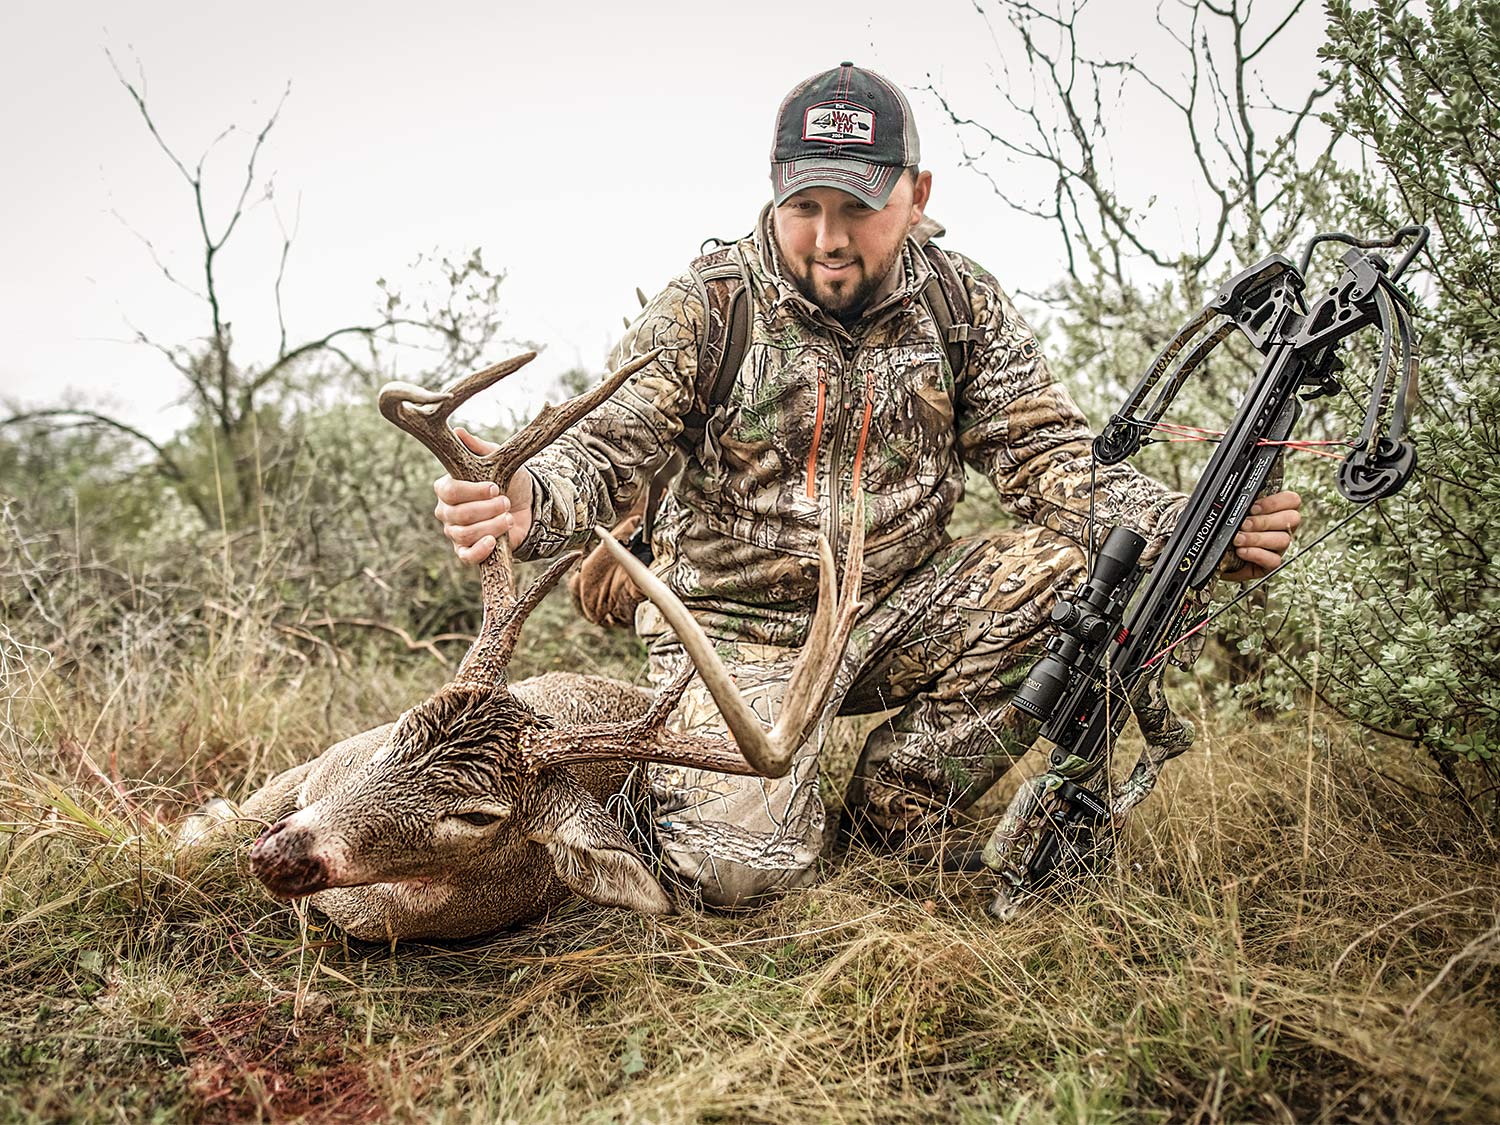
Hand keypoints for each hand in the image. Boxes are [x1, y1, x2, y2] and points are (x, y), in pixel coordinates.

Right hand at [432, 428, 534, 564]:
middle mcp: (447, 511)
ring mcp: (455, 533)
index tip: (495, 486)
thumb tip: (458, 432)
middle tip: (506, 501)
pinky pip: (466, 556)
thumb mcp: (498, 460)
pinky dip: (479, 550)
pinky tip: (493, 540)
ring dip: (491, 525)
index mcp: (448, 488)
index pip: (449, 491)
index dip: (472, 491)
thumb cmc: (509, 480)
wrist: (528, 506)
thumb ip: (478, 448)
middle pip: (457, 515)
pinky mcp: (469, 551)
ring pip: (464, 534)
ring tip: (508, 516)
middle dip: (486, 509)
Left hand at [1226, 489, 1300, 581]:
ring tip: (1238, 539)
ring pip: (1283, 540)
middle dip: (1264, 521)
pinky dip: (1256, 554)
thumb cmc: (1228, 531)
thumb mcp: (1235, 514)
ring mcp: (1278, 547)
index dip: (1275, 502)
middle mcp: (1282, 528)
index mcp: (1277, 511)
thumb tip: (1240, 499)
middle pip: (1292, 519)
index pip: (1292, 500)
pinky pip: (1274, 560)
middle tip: (1244, 524)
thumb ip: (1243, 505)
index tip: (1253, 507)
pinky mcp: (1270, 565)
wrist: (1215, 556)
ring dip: (1257, 538)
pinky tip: (1241, 551)